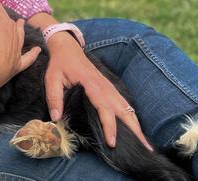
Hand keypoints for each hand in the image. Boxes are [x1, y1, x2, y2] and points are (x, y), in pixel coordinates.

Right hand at [0, 1, 40, 91]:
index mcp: (4, 23)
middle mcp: (13, 35)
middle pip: (7, 21)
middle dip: (2, 13)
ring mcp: (16, 50)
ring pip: (20, 36)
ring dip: (20, 28)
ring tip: (21, 21)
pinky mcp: (17, 66)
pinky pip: (28, 58)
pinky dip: (33, 54)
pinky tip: (38, 50)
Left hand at [44, 33, 152, 150]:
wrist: (67, 48)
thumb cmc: (59, 64)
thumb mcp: (51, 78)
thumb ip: (54, 97)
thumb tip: (56, 118)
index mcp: (91, 85)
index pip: (104, 108)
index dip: (109, 126)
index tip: (112, 142)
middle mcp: (104, 87)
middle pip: (123, 110)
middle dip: (135, 129)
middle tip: (145, 148)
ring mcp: (109, 87)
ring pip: (127, 107)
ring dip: (136, 125)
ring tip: (146, 143)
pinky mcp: (110, 88)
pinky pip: (124, 103)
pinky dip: (132, 116)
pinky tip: (136, 128)